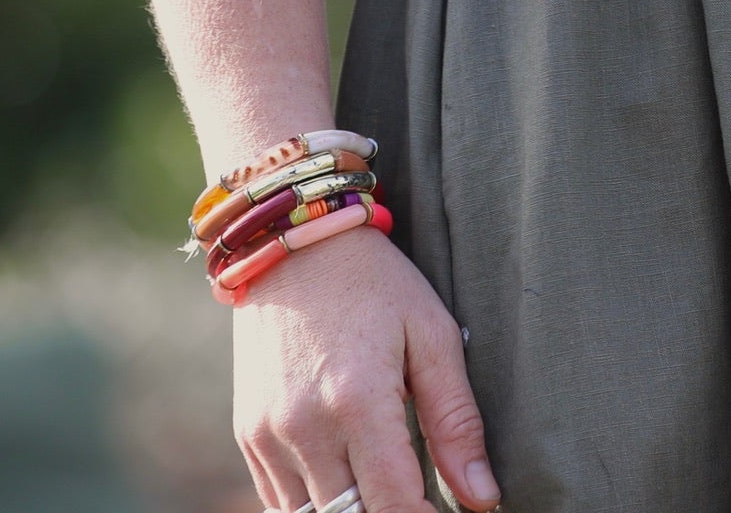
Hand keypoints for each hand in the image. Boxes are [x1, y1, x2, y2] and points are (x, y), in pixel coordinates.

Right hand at [231, 225, 500, 512]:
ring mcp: (269, 436)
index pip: (395, 507)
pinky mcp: (248, 437)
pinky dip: (319, 506)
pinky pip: (282, 504)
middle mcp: (305, 428)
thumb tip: (482, 497)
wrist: (294, 244)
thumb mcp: (432, 333)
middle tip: (423, 498)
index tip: (451, 512)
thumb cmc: (376, 283)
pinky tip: (352, 483)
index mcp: (358, 400)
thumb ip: (456, 420)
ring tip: (392, 488)